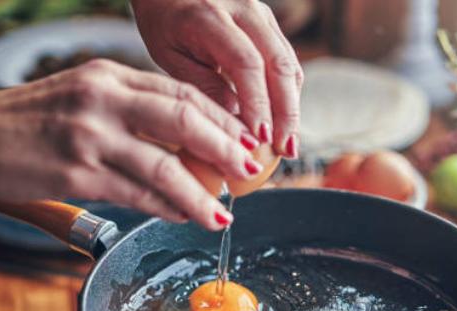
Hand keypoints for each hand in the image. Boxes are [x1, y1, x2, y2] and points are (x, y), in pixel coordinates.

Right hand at [0, 60, 263, 229]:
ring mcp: (89, 135)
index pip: (180, 92)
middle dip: (226, 148)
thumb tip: (181, 145)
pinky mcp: (76, 173)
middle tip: (249, 170)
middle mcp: (103, 99)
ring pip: (165, 165)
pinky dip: (166, 207)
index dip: (220, 118)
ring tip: (222, 212)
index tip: (243, 139)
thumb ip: (129, 112)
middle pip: (184, 119)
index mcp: (108, 76)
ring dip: (201, 193)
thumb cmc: (28, 120)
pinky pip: (137, 193)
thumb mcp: (82, 97)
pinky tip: (183, 215)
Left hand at [131, 0, 302, 157]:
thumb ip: (203, 86)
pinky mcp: (270, 25)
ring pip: (289, 65)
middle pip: (278, 64)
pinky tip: (283, 124)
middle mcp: (245, 10)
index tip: (260, 138)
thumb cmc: (164, 23)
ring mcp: (262, 15)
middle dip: (286, 112)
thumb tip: (237, 126)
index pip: (246, 63)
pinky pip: (287, 63)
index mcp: (210, 16)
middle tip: (285, 150)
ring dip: (292, 108)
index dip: (258, 103)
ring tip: (288, 144)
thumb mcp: (171, 56)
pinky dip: (288, 96)